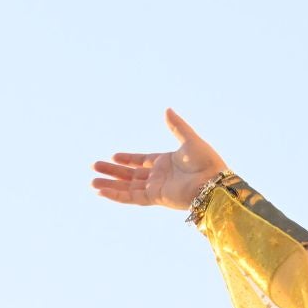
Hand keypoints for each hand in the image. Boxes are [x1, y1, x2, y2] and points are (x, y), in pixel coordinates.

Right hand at [91, 109, 227, 210]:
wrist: (214, 182)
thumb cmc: (207, 161)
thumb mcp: (190, 139)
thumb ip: (176, 126)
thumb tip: (166, 109)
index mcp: (167, 162)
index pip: (142, 161)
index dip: (128, 159)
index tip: (113, 156)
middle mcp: (160, 176)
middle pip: (131, 174)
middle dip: (113, 172)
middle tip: (94, 166)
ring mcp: (157, 188)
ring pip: (128, 187)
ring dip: (111, 184)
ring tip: (92, 182)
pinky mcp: (156, 198)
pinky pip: (132, 197)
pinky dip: (117, 195)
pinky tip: (102, 192)